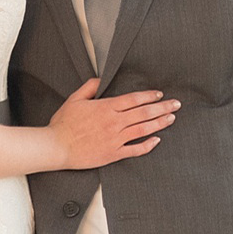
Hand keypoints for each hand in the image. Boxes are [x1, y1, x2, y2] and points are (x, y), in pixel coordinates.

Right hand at [48, 79, 179, 171]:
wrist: (56, 147)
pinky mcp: (113, 153)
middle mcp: (114, 122)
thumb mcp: (74, 99)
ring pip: (143, 129)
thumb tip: (102, 80)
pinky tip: (157, 140)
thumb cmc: (63, 124)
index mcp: (106, 107)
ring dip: (159, 123)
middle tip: (176, 105)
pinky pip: (135, 150)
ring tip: (171, 119)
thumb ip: (90, 87)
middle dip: (162, 108)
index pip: (134, 99)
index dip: (149, 96)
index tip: (159, 95)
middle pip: (144, 113)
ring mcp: (115, 139)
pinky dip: (147, 145)